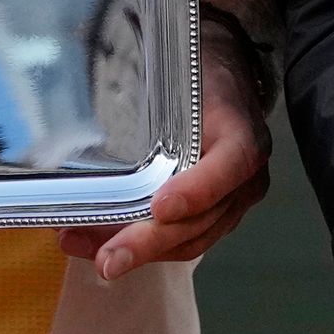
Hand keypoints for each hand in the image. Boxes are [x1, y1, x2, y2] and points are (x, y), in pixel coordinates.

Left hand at [65, 11, 272, 277]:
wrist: (221, 76)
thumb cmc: (197, 73)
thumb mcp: (184, 73)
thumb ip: (157, 98)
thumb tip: (89, 117)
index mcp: (243, 137)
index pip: (230, 167)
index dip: (196, 191)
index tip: (159, 207)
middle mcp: (244, 179)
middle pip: (202, 220)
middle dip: (150, 243)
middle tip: (108, 260)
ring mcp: (230, 204)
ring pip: (189, 241)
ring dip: (137, 253)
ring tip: (89, 254)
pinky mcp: (210, 217)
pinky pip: (179, 241)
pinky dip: (139, 247)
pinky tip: (97, 245)